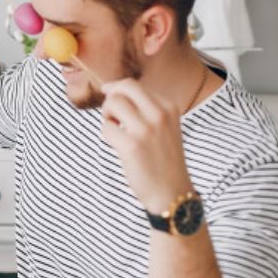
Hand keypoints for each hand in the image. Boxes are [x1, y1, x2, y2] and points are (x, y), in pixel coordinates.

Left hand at [100, 79, 193, 213]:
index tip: (109, 97)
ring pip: (113, 104)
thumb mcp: (164, 127)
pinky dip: (107, 136)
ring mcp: (146, 129)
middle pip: (124, 87)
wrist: (172, 192)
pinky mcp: (131, 145)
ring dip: (106, 117)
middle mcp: (160, 114)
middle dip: (110, 97)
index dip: (116, 90)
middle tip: (111, 116)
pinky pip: (106, 128)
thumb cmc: (162, 161)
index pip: (134, 85)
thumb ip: (146, 110)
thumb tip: (113, 91)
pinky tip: (118, 147)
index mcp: (169, 108)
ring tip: (116, 132)